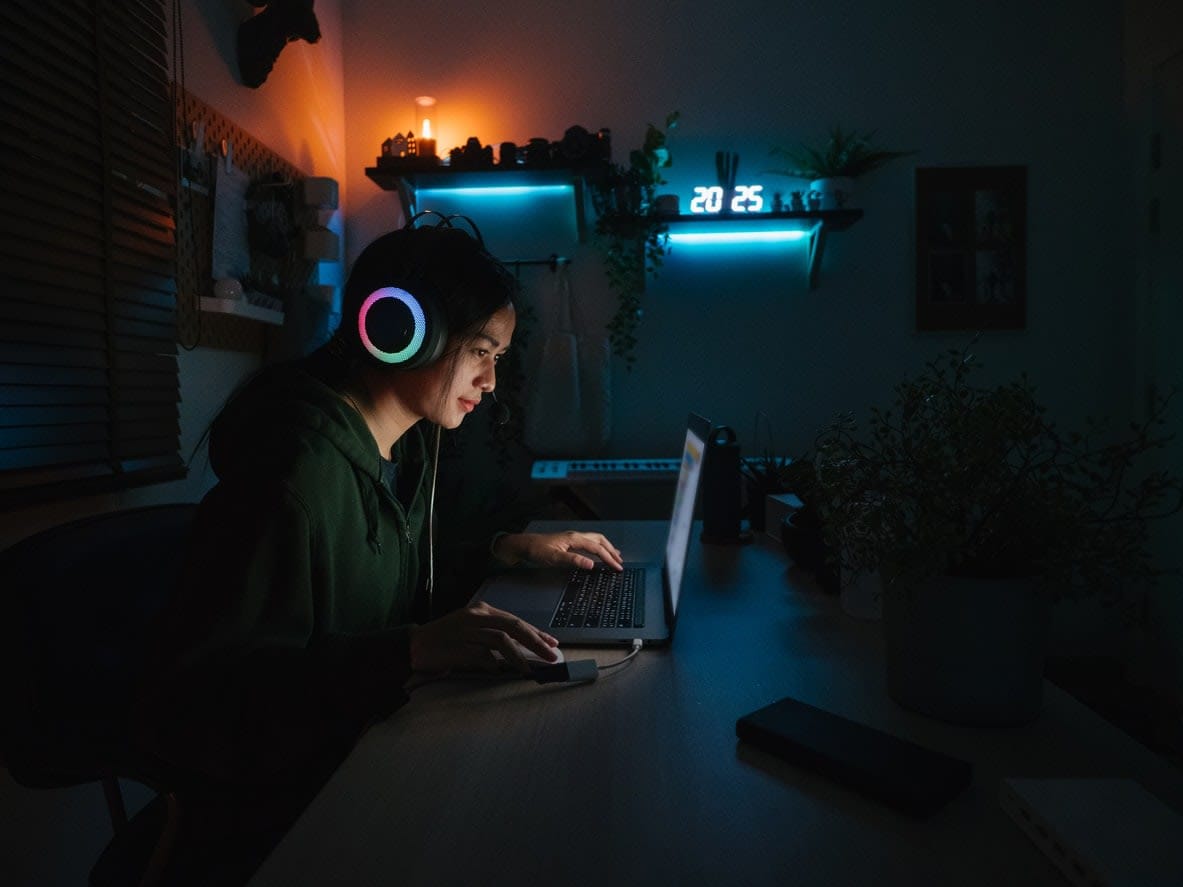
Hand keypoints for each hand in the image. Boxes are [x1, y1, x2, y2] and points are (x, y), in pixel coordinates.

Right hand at [409, 601, 558, 674]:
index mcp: (481, 610)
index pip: (515, 620)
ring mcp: (467, 630)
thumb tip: (522, 650)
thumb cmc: (446, 640)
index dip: (536, 632)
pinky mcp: (458, 646)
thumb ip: (494, 636)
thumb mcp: (473, 631)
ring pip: (502, 639)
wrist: (415, 646)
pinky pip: (483, 655)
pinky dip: (494, 664)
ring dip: (518, 656)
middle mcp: (476, 616)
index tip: (552, 643)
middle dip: (536, 641)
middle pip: (514, 626)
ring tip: (529, 670)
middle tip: (551, 656)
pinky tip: (500, 671)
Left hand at [493, 531, 623, 570]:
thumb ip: (574, 561)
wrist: (523, 546)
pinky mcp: (569, 541)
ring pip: (596, 540)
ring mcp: (572, 538)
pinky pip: (589, 542)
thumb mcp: (554, 558)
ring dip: (607, 548)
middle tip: (620, 563)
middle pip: (600, 541)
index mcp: (574, 539)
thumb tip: (591, 564)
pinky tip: (598, 552)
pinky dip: (598, 547)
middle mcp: (575, 536)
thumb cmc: (536, 551)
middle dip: (612, 551)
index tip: (617, 567)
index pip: (597, 548)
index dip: (609, 558)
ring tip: (616, 556)